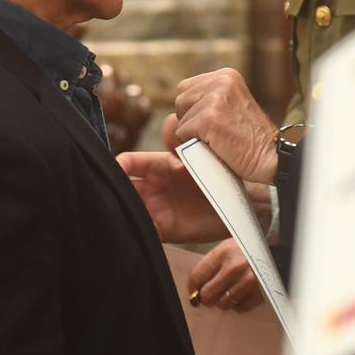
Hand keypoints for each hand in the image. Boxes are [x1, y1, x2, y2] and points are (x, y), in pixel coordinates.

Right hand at [118, 128, 227, 244]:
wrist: (244, 202)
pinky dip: (140, 232)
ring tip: (124, 214)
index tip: (112, 171)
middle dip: (115, 193)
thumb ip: (184, 142)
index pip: (127, 163)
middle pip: (124, 189)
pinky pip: (146, 232)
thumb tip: (168, 122)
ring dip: (125, 213)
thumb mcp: (201, 156)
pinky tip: (142, 230)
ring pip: (130, 210)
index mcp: (158, 165)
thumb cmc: (224, 174)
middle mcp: (154, 187)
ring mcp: (158, 209)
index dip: (116, 166)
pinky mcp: (166, 231)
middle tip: (110, 197)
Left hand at [173, 69, 277, 184]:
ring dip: (193, 135)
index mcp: (226, 76)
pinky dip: (194, 145)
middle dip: (190, 121)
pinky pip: (183, 134)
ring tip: (219, 139)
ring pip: (179, 119)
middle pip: (179, 100)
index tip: (214, 123)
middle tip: (216, 133)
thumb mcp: (228, 110)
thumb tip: (165, 121)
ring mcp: (215, 98)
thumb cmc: (250, 140)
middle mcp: (221, 81)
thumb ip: (202, 106)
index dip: (193, 111)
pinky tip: (217, 146)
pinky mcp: (209, 118)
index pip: (186, 88)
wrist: (272, 157)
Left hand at [188, 240, 260, 310]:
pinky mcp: (259, 293)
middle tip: (210, 295)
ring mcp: (248, 281)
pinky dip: (237, 305)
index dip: (193, 288)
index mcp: (224, 252)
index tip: (194, 291)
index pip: (197, 277)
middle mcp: (235, 267)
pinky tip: (239, 296)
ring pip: (223, 304)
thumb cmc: (249, 249)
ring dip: (222, 302)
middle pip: (208, 294)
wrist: (277, 252)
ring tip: (226, 294)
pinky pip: (240, 308)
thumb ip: (212, 264)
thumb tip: (196, 286)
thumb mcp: (228, 247)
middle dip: (206, 297)